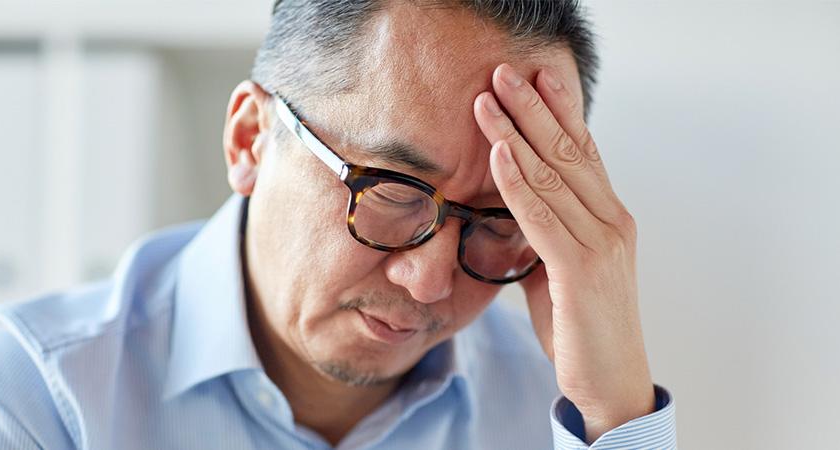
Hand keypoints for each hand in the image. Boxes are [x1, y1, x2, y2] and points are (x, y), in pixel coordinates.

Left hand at [473, 63, 654, 442]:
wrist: (610, 382)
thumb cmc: (583, 326)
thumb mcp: (564, 268)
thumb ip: (548, 232)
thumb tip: (517, 205)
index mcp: (612, 218)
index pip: (585, 152)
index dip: (560, 112)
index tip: (537, 78)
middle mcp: (613, 222)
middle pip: (569, 152)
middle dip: (534, 108)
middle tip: (505, 73)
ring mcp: (601, 244)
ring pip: (553, 176)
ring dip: (517, 133)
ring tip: (489, 101)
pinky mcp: (581, 270)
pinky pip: (542, 216)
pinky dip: (517, 181)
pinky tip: (499, 153)